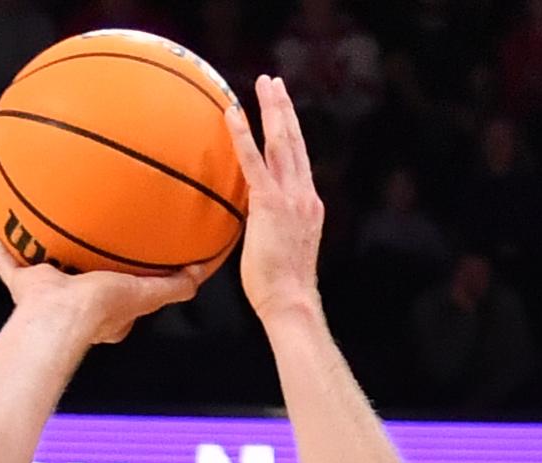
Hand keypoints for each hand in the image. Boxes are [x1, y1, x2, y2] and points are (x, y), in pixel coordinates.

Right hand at [0, 224, 206, 346]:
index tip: (127, 258)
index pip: (119, 293)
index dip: (125, 277)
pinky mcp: (23, 285)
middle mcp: (74, 302)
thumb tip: (201, 272)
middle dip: (80, 259)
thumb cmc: (103, 310)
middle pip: (79, 275)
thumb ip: (175, 287)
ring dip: (39, 246)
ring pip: (42, 266)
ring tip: (38, 220)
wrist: (60, 317)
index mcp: (104, 310)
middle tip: (82, 235)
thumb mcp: (148, 294)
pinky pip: (8, 261)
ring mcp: (47, 294)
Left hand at [218, 75, 325, 322]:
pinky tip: (233, 115)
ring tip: (263, 84)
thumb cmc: (280, 284)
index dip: (291, 131)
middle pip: (294, 141)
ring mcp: (290, 197)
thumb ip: (271, 222)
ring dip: (272, 110)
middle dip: (284, 108)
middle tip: (273, 83)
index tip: (283, 109)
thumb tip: (253, 215)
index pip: (299, 159)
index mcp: (308, 203)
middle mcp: (304, 194)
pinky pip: (253, 163)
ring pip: (281, 143)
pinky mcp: (270, 204)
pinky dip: (243, 136)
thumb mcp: (279, 245)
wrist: (291, 300)